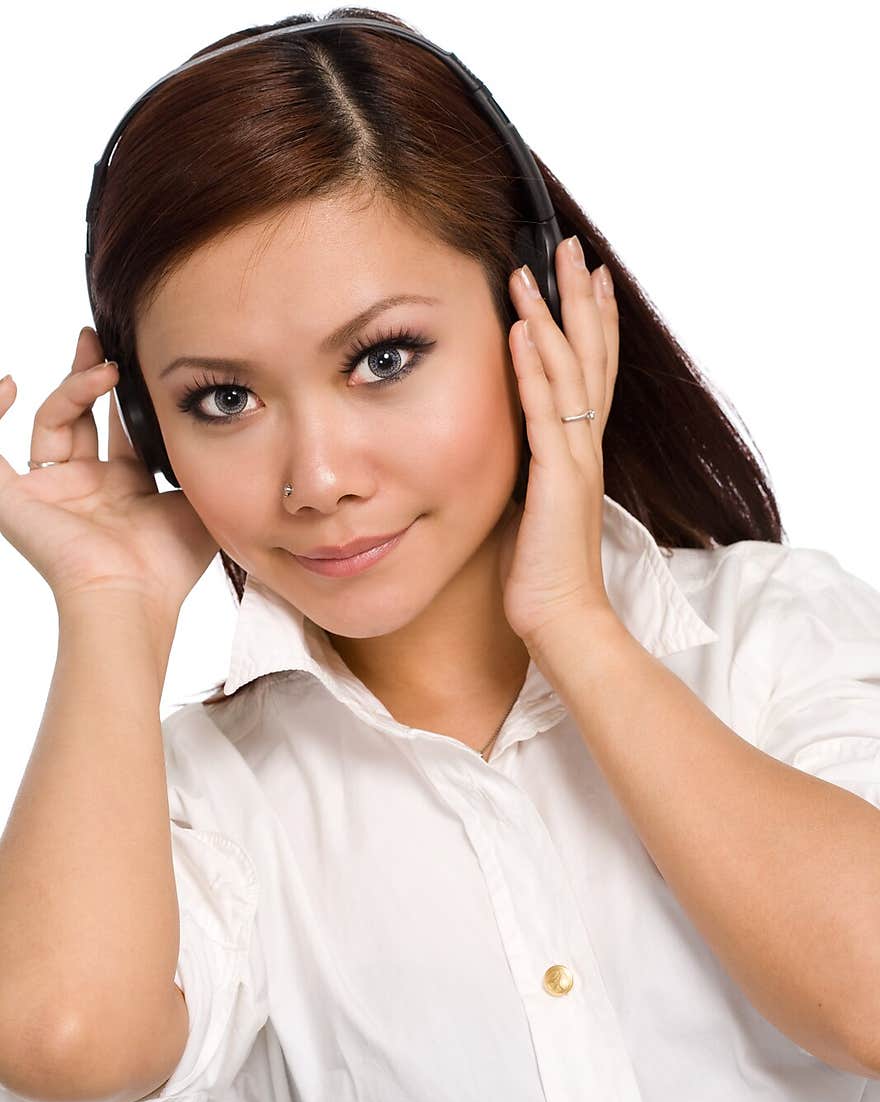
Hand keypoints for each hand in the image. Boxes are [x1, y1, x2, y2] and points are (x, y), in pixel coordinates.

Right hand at [0, 326, 217, 623]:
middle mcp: (83, 490)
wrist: (131, 595)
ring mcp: (48, 493)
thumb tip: (210, 423)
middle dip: (88, 375)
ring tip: (100, 367)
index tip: (128, 359)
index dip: (121, 395)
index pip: (117, 430)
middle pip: (78, 418)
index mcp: (123, 493)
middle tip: (98, 340)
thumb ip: (196, 463)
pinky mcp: (13, 500)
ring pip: (50, 422)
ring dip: (73, 389)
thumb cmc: (166, 566)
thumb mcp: (195, 501)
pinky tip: (8, 383)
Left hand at [497, 238, 619, 653]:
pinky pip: (545, 413)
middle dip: (582, 299)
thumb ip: (528, 473)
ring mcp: (575, 461)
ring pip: (570, 372)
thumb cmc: (543, 576)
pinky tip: (523, 331)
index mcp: (580, 453)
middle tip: (571, 248)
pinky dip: (534, 369)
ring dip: (552, 316)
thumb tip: (504, 453)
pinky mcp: (557, 481)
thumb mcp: (531, 510)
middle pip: (592, 357)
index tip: (587, 278)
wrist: (563, 621)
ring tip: (533, 269)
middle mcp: (586, 448)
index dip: (592, 323)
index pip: (592, 373)